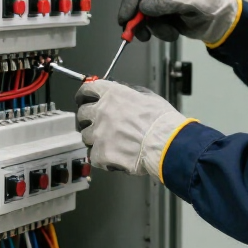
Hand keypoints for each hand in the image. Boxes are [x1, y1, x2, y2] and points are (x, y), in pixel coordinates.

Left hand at [75, 79, 191, 177]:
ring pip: (86, 136)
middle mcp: (102, 112)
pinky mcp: (101, 153)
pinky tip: (114, 156)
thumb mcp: (148, 97)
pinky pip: (94, 155)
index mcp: (112, 95)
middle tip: (95, 124)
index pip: (87, 89)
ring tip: (111, 143)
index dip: (84, 95)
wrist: (166, 144)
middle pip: (82, 114)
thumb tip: (123, 94)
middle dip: (87, 119)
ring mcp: (99, 133)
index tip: (83, 99)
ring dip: (95, 139)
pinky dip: (102, 157)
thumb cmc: (162, 122)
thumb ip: (129, 94)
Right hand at [117, 0, 239, 44]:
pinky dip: (160, 33)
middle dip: (137, 17)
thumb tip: (143, 8)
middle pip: (137, 0)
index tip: (126, 16)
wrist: (221, 22)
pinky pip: (152, 26)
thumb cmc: (209, 3)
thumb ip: (166, 3)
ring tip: (170, 33)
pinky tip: (174, 33)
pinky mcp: (163, 17)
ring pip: (143, 16)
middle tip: (133, 32)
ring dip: (153, 28)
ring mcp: (160, 3)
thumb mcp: (188, 1)